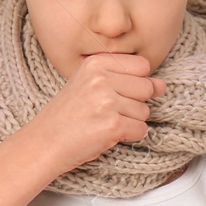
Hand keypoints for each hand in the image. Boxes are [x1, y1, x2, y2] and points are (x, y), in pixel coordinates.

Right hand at [24, 52, 165, 175]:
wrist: (44, 142)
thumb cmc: (67, 116)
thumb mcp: (89, 85)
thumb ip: (125, 80)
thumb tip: (162, 85)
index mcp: (95, 64)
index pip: (142, 65)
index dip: (135, 83)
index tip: (115, 93)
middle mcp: (101, 79)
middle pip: (147, 87)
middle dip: (134, 103)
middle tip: (108, 111)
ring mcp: (107, 101)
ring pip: (145, 111)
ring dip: (130, 122)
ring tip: (103, 123)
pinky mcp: (112, 125)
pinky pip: (141, 129)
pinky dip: (129, 136)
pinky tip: (107, 134)